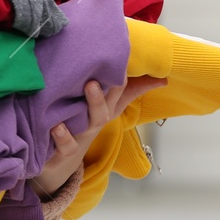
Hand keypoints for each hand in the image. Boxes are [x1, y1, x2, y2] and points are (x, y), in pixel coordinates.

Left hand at [28, 75, 166, 197]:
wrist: (61, 162)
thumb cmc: (83, 124)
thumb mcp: (105, 106)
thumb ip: (127, 89)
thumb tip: (162, 78)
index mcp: (106, 109)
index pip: (120, 90)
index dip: (121, 75)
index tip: (123, 56)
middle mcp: (96, 121)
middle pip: (105, 108)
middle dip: (106, 91)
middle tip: (97, 76)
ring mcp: (82, 136)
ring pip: (89, 123)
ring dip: (90, 105)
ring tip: (88, 87)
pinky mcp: (66, 150)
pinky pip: (67, 145)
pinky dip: (63, 137)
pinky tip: (57, 126)